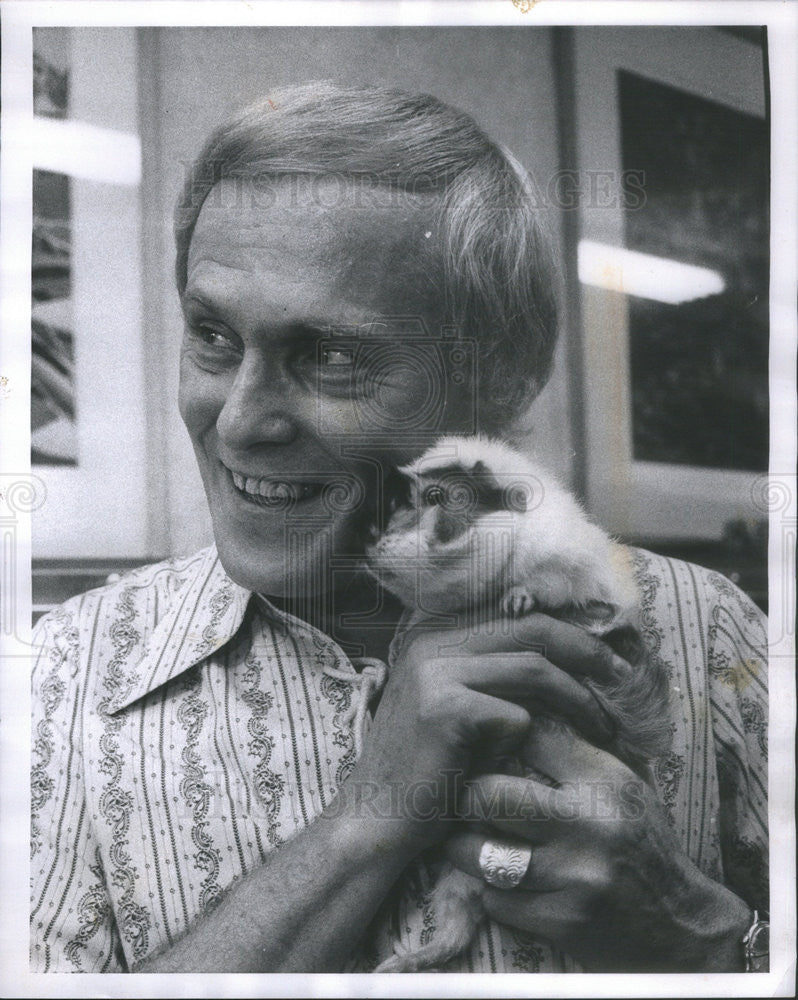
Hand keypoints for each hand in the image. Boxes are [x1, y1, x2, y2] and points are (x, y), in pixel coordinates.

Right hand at [346, 613, 631, 848]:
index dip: (571, 633)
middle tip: (625, 681)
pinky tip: (512, 765)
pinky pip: (514, 716)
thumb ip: (496, 674)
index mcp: (436, 633)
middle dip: (589, 654)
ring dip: (578, 700)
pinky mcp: (443, 708)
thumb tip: (570, 656)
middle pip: (534, 630)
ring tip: (603, 727)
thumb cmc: (429, 768)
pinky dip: (526, 741)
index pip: (520, 615)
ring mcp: (435, 671)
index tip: (608, 659)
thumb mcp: (458, 705)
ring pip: (533, 670)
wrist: (377, 818)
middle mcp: (433, 642)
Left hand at [444, 725, 751, 970]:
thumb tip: (518, 715)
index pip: (530, 737)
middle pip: (490, 794)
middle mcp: (588, 823)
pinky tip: (503, 882)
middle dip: (465, 794)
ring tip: (464, 838)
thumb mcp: (625, 786)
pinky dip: (492, 890)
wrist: (681, 927)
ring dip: (465, 846)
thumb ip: (578, 753)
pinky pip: (496, 898)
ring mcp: (573, 875)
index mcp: (605, 780)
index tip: (481, 744)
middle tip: (457, 796)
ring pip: (482, 851)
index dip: (497, 736)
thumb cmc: (645, 845)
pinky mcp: (562, 920)